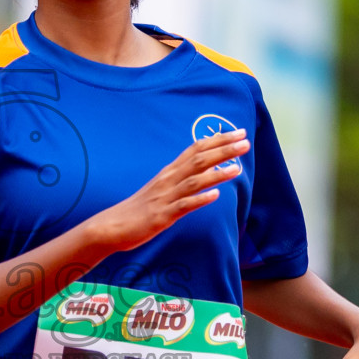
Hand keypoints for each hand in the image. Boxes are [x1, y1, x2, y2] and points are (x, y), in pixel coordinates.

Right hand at [89, 129, 247, 253]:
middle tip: (245, 142)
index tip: (239, 133)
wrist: (113, 225)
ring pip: (194, 181)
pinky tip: (216, 196)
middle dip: (223, 150)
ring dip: (217, 174)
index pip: (196, 149)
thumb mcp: (163, 189)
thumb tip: (210, 171)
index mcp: (170, 171)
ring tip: (238, 168)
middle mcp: (169, 179)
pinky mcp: (162, 215)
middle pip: (199, 160)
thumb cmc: (140, 208)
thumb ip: (184, 179)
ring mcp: (165, 197)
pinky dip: (200, 199)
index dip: (218, 140)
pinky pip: (184, 206)